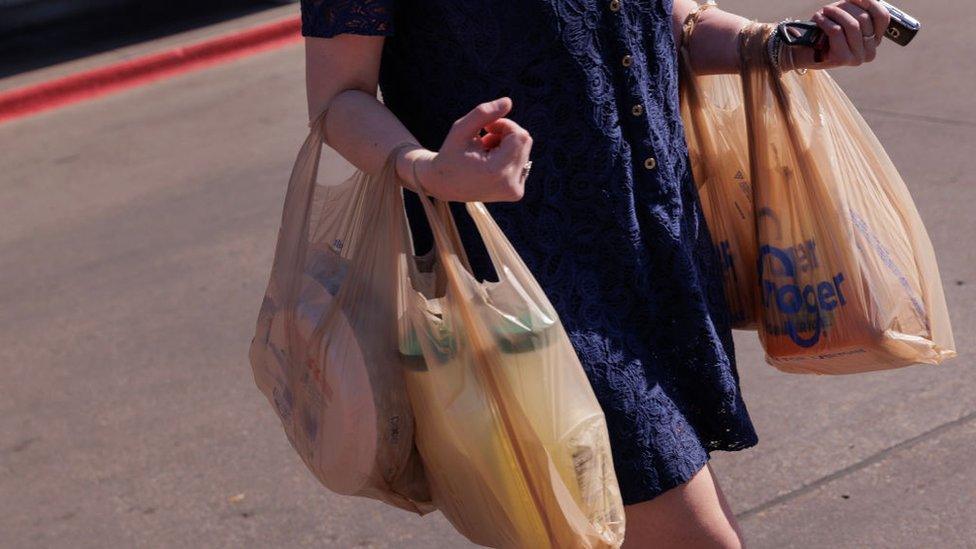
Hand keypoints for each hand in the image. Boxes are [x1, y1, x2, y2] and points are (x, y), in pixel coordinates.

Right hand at [400, 97, 532, 202]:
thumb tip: (508, 101)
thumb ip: (483, 113)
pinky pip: (522, 162)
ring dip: (506, 145)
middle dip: (505, 134)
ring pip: (524, 150)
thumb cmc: (451, 154)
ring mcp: (515, 191)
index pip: (519, 136)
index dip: (504, 125)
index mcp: (497, 172)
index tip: (486, 127)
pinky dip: (508, 156)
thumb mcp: (461, 130)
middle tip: (484, 138)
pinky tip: (490, 162)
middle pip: (525, 142)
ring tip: (485, 152)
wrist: (444, 185)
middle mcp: (510, 185)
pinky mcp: (516, 192)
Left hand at [791, 0, 891, 69]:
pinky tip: (818, 19)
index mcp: (874, 41)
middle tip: (829, 8)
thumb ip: (858, 8)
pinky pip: (837, 31)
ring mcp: (858, 58)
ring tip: (824, 12)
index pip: (883, 16)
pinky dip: (825, 21)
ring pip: (852, 25)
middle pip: (864, 18)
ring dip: (835, 13)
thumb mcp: (845, 17)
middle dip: (845, 8)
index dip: (869, 2)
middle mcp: (870, 52)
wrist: (803, 52)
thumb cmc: (825, 32)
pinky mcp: (843, 59)